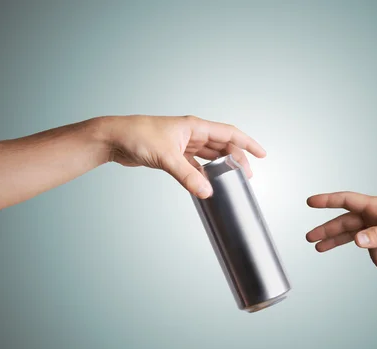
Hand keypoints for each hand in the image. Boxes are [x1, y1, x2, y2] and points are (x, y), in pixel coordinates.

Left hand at [104, 115, 265, 197]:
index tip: (262, 154)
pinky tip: (207, 184)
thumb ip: (188, 176)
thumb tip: (207, 192)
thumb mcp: (166, 157)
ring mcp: (182, 144)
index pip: (229, 134)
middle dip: (236, 159)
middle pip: (222, 146)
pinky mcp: (172, 154)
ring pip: (209, 156)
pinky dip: (202, 174)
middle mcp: (191, 133)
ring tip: (232, 179)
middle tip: (247, 175)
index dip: (247, 143)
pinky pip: (194, 165)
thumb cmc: (138, 136)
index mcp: (194, 126)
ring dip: (220, 167)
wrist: (114, 139)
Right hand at [306, 192, 376, 271]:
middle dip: (328, 229)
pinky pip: (376, 246)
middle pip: (346, 221)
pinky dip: (375, 256)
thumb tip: (357, 242)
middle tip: (310, 238)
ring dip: (340, 242)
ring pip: (357, 234)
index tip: (309, 202)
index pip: (347, 200)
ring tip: (321, 249)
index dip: (327, 201)